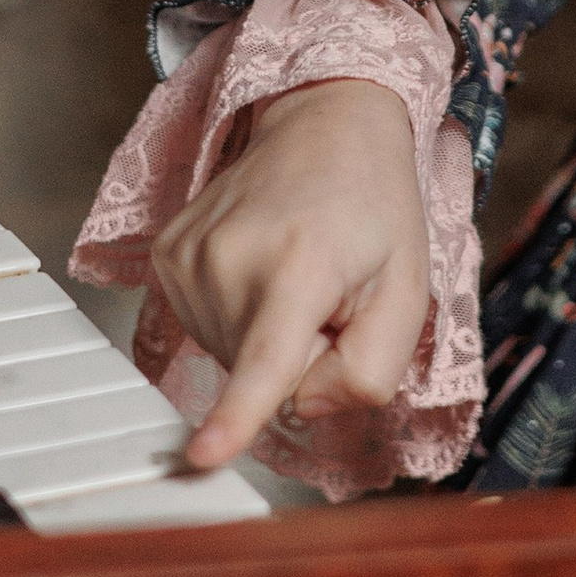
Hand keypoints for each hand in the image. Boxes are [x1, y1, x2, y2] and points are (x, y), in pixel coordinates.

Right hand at [154, 77, 432, 471]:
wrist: (324, 120)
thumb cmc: (373, 206)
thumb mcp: (410, 289)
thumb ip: (373, 368)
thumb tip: (304, 404)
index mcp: (302, 266)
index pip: (267, 361)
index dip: (236, 416)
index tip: (202, 455)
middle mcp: (232, 259)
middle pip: (261, 374)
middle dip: (301, 354)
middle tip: (327, 293)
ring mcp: (189, 256)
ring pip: (229, 355)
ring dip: (267, 334)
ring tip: (295, 273)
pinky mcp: (166, 257)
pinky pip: (205, 329)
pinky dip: (238, 316)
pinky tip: (261, 268)